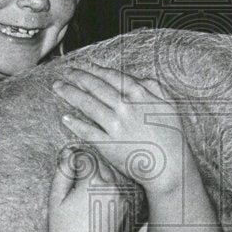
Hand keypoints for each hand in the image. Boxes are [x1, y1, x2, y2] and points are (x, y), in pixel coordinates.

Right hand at [42, 147, 128, 231]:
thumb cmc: (62, 231)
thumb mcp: (56, 198)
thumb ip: (63, 171)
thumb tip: (68, 153)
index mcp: (94, 182)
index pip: (86, 156)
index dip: (74, 158)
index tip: (68, 164)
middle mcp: (112, 188)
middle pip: (101, 164)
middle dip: (88, 166)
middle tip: (75, 178)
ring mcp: (121, 199)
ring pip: (111, 176)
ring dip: (99, 177)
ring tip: (84, 192)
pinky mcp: (125, 210)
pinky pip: (118, 191)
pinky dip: (108, 190)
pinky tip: (94, 203)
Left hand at [53, 64, 186, 194]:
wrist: (171, 166)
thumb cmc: (172, 137)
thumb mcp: (169, 105)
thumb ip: (154, 88)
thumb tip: (139, 79)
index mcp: (140, 95)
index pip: (112, 77)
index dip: (95, 70)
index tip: (85, 66)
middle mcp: (125, 107)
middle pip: (96, 87)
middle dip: (78, 77)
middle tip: (66, 72)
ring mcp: (115, 125)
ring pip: (88, 105)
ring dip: (70, 94)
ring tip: (58, 87)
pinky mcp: (108, 144)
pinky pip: (88, 131)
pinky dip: (75, 124)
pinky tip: (65, 118)